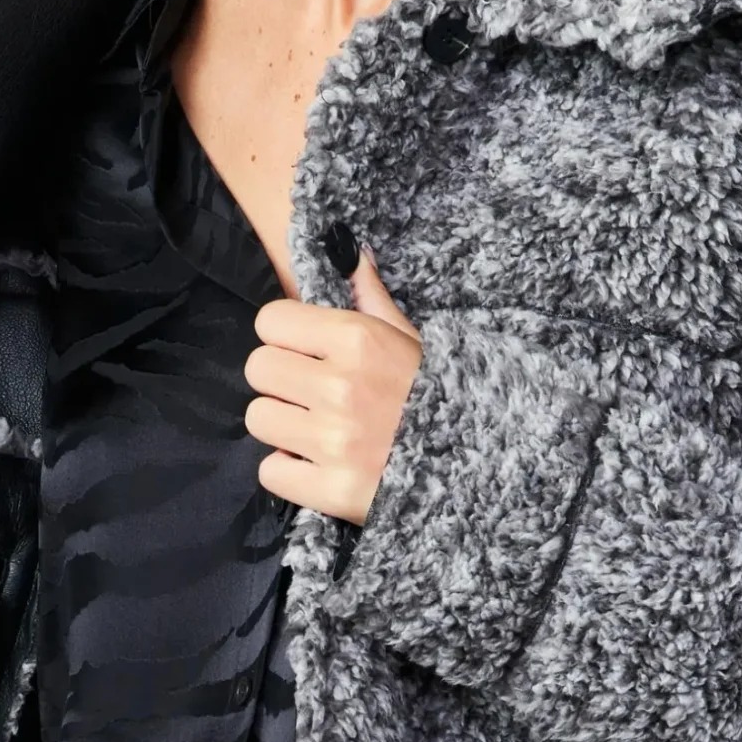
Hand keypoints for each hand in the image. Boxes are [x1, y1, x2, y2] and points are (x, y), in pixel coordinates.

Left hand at [244, 246, 421, 521]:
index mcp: (358, 339)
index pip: (271, 321)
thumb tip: (349, 252)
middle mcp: (339, 386)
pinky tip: (316, 465)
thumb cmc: (442, 396)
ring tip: (315, 430)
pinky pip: (270, 471)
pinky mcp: (330, 489)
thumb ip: (372, 297)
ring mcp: (332, 441)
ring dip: (282, 426)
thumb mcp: (413, 338)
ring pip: (259, 419)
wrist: (482, 466)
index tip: (303, 352)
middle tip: (309, 394)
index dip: (284, 336)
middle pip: (258, 369)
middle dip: (280, 381)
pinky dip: (288, 471)